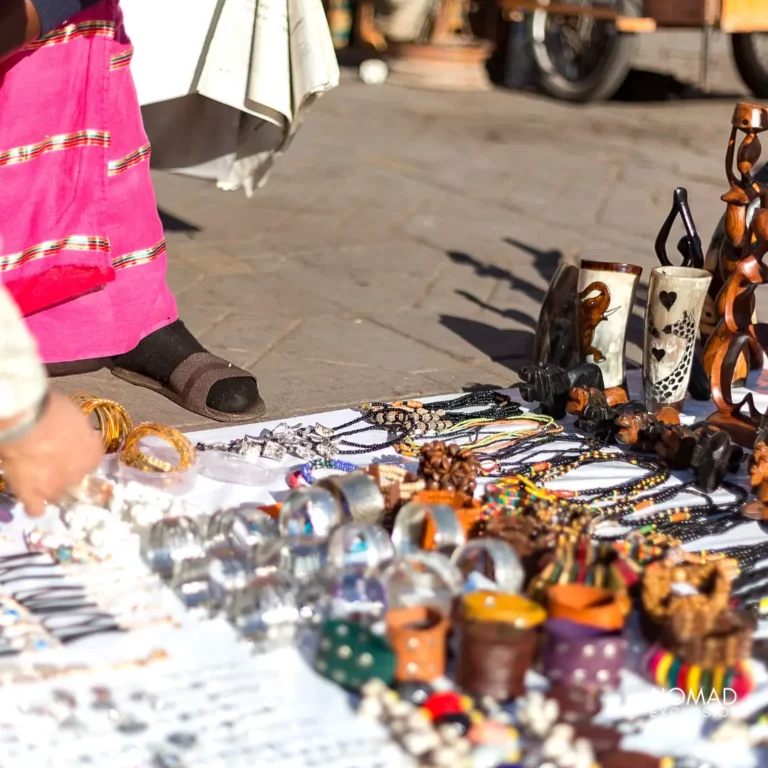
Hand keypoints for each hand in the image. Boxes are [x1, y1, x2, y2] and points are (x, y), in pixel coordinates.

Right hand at [0, 392, 103, 515]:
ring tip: (39, 478)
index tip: (72, 446)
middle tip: (51, 458)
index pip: (93, 459)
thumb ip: (81, 431)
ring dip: (52, 488)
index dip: (81, 453)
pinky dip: (35, 506)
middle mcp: (80, 474)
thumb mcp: (77, 417)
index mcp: (94, 454)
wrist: (30, 424)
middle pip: (76, 478)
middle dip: (66, 470)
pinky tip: (31, 498)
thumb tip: (79, 434)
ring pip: (58, 495)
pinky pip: (36, 508)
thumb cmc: (55, 412)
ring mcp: (55, 486)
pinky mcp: (31, 493)